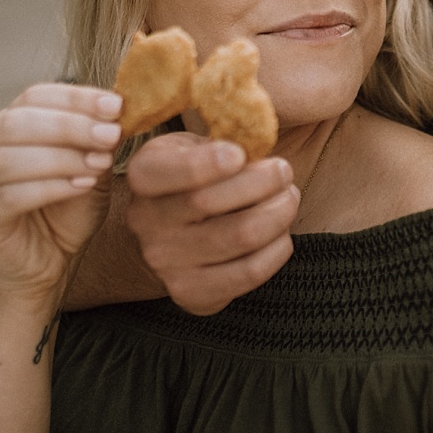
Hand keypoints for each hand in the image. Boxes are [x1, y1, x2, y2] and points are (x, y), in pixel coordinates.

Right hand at [0, 83, 122, 301]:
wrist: (50, 266)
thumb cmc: (68, 213)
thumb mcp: (91, 169)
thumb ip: (96, 142)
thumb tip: (115, 114)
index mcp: (5, 126)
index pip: (33, 96)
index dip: (74, 97)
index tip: (115, 105)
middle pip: (17, 121)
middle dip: (69, 125)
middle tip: (110, 135)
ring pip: (8, 157)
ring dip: (60, 157)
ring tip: (99, 163)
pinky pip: (8, 196)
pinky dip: (48, 187)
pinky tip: (80, 186)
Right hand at [124, 132, 299, 314]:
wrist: (172, 232)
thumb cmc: (196, 177)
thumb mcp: (196, 145)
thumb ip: (221, 140)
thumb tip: (260, 144)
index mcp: (143, 174)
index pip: (168, 171)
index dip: (206, 162)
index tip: (239, 154)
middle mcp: (145, 221)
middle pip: (210, 202)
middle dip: (262, 182)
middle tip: (283, 171)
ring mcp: (164, 262)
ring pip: (239, 236)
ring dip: (278, 213)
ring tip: (288, 198)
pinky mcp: (190, 293)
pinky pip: (249, 272)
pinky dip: (277, 249)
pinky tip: (281, 234)